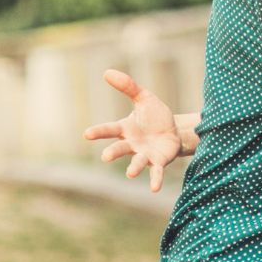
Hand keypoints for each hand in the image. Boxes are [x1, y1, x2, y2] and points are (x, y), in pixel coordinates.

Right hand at [82, 69, 182, 191]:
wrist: (174, 131)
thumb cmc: (155, 116)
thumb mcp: (144, 98)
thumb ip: (128, 87)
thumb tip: (107, 72)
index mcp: (125, 129)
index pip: (109, 129)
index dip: (99, 132)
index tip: (86, 134)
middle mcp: (132, 144)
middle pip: (120, 148)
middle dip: (113, 152)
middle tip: (106, 156)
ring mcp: (144, 154)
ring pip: (137, 161)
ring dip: (133, 167)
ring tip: (131, 173)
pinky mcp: (158, 162)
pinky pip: (155, 172)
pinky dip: (154, 180)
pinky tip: (154, 189)